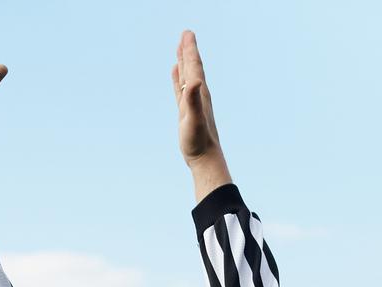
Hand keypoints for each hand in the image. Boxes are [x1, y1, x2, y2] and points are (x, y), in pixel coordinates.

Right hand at [172, 30, 224, 166]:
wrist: (204, 158)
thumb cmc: (199, 141)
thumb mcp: (193, 119)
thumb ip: (193, 100)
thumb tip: (194, 82)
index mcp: (199, 93)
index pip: (194, 67)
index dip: (190, 50)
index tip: (187, 34)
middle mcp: (198, 95)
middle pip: (192, 67)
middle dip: (188, 50)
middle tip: (185, 34)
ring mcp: (192, 102)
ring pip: (187, 76)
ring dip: (184, 61)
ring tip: (180, 48)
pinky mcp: (186, 111)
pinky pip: (181, 89)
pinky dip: (178, 78)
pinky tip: (177, 72)